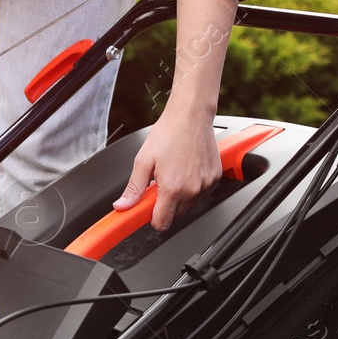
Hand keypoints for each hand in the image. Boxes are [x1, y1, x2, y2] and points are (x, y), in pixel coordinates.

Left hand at [112, 99, 221, 230]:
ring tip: (173, 175)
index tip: (148, 209)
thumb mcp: (143, 161)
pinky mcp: (214, 179)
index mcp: (173, 188)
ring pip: (188, 207)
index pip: (162, 223)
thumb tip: (123, 206)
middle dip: (165, 207)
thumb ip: (134, 188)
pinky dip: (192, 189)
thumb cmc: (169, 133)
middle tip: (159, 185)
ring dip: (179, 199)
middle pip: (175, 217)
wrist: (191, 115)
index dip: (152, 219)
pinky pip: (200, 195)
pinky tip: (186, 172)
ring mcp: (205, 185)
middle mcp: (192, 190)